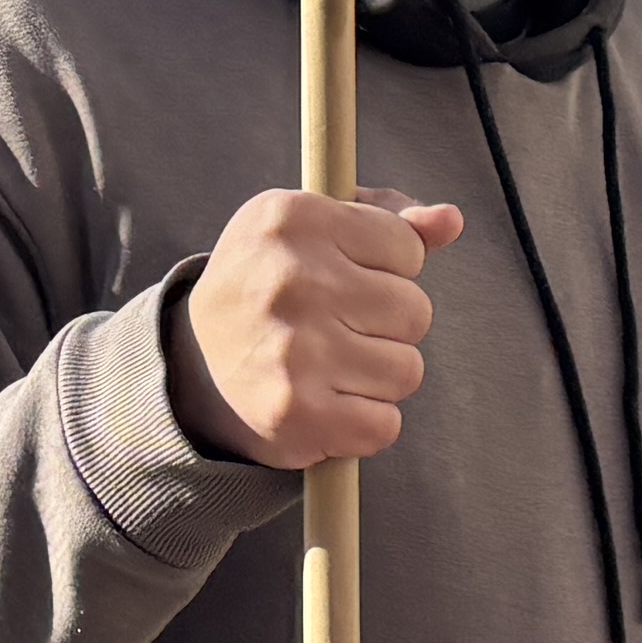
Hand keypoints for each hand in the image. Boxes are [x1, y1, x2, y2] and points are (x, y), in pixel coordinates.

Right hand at [176, 185, 467, 471]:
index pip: (406, 247)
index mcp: (293, 219)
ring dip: (378, 376)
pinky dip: (364, 423)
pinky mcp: (298, 413)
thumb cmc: (271, 287)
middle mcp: (291, 280)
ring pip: (407, 369)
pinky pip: (385, 424)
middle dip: (387, 325)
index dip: (386, 269)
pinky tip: (327, 404)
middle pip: (415, 310)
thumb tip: (449, 220)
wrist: (192, 367)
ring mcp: (294, 349)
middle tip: (336, 327)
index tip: (343, 278)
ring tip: (330, 365)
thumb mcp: (311, 231)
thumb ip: (386, 219)